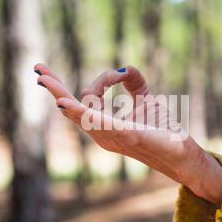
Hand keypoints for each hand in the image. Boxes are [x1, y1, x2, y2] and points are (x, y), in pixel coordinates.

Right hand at [34, 64, 221, 204]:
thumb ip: (134, 82)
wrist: (183, 154)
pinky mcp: (124, 135)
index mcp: (103, 125)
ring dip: (60, 92)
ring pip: (77, 112)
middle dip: (54, 87)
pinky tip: (64, 102)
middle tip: (38, 68)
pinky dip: (79, 111)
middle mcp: (100, 132)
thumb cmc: (163, 131)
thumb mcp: (146, 99)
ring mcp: (109, 136)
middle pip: (70, 109)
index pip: (86, 100)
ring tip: (43, 76)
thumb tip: (123, 68)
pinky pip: (95, 121)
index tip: (120, 74)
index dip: (100, 80)